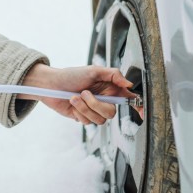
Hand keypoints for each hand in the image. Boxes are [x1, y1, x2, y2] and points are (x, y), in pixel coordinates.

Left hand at [20, 63, 138, 124]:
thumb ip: (113, 75)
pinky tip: (72, 104)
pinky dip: (79, 112)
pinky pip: (88, 122)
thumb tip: (129, 84)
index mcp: (109, 88)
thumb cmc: (71, 75)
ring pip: (100, 119)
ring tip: (75, 97)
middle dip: (97, 105)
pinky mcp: (83, 117)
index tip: (142, 111)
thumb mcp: (93, 71)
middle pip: (111, 112)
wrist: (51, 85)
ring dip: (85, 108)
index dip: (137, 105)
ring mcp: (93, 110)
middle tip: (84, 94)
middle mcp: (104, 100)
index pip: (128, 98)